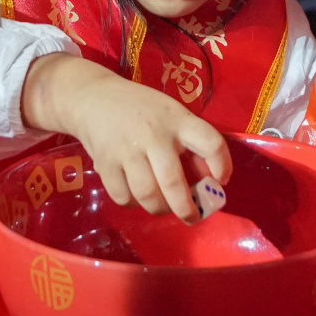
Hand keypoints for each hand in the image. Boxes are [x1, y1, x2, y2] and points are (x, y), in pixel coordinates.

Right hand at [22, 55, 231, 222]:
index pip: (210, 142)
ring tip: (162, 205)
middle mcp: (153, 134)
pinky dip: (133, 203)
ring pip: (148, 195)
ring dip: (159, 209)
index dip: (221, 165)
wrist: (93, 97)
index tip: (220, 181)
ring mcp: (127, 150)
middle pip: (173, 182)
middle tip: (191, 217)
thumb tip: (209, 181)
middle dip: (185, 208)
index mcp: (176, 119)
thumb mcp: (171, 115)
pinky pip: (124, 198)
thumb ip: (191, 144)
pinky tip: (135, 193)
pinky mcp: (105, 163)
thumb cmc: (141, 109)